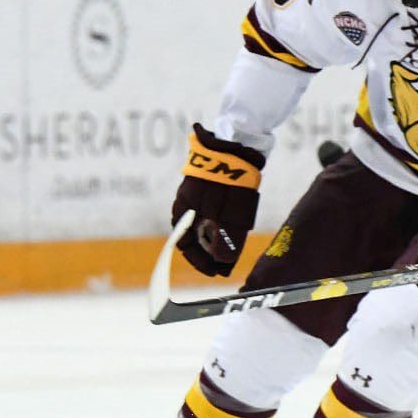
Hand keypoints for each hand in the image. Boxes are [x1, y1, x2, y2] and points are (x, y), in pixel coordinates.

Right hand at [173, 123, 264, 276]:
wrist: (233, 145)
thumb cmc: (227, 181)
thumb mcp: (228, 213)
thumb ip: (225, 239)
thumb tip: (223, 262)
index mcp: (183, 213)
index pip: (185, 245)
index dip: (200, 262)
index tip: (216, 272)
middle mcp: (186, 205)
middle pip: (193, 236)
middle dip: (208, 252)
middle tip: (226, 263)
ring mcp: (196, 194)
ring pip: (202, 224)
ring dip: (214, 238)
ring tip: (231, 246)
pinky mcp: (207, 185)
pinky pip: (210, 211)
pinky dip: (219, 222)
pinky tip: (231, 224)